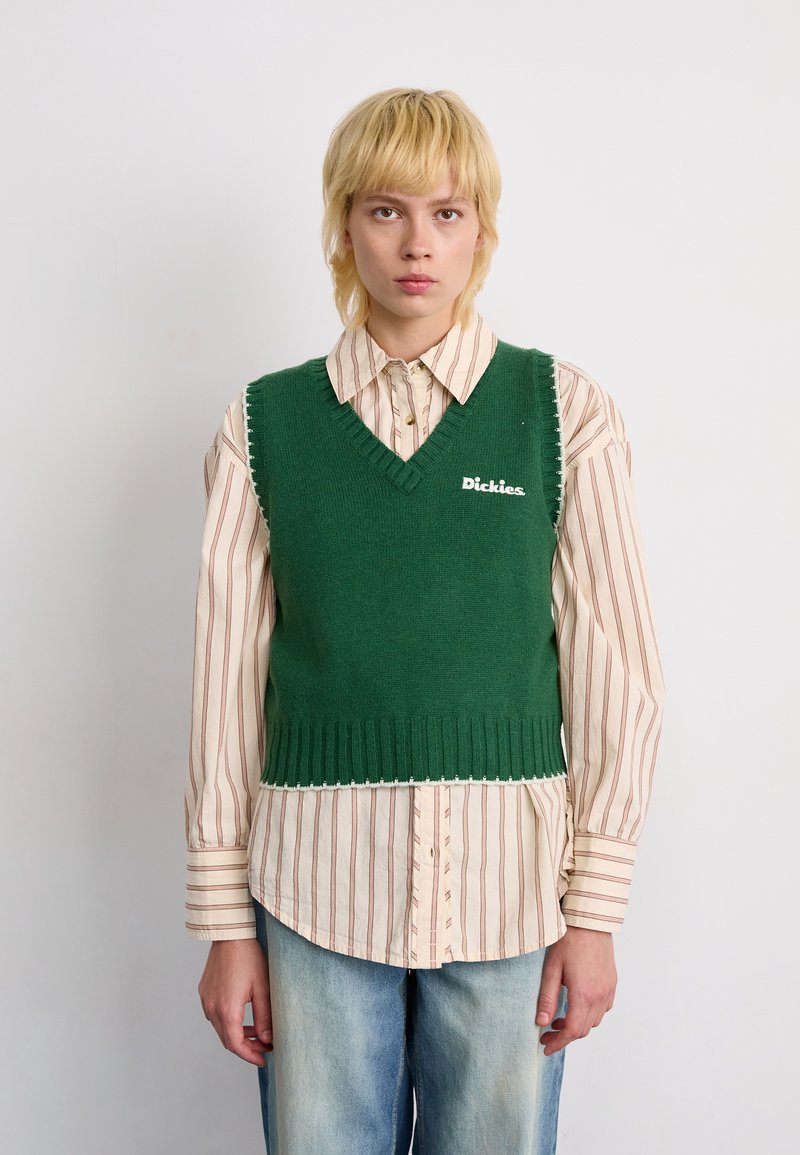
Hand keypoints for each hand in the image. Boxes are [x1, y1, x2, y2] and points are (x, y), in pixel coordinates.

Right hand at [197, 938, 272, 1065]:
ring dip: (237, 1035)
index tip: (264, 1059)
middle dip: (246, 1047)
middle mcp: (212, 1007)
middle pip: (227, 1040)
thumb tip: (268, 1039)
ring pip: (221, 1029)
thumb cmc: (248, 957)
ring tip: (257, 1032)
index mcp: (227, 1009)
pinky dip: (229, 1022)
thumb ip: (265, 1016)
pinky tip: (242, 1016)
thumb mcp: (263, 987)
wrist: (230, 934)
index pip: (236, 1044)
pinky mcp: (204, 992)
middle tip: (264, 1048)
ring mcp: (205, 1000)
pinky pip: (215, 1015)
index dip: (250, 1056)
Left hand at [535, 925, 616, 1054]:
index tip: (545, 1046)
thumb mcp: (552, 968)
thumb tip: (541, 1022)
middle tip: (547, 1033)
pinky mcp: (612, 983)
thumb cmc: (569, 940)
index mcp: (584, 994)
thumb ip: (547, 997)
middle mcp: (600, 996)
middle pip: (583, 1029)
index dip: (558, 1042)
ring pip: (594, 1021)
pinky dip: (589, 1014)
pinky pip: (603, 1009)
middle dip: (564, 1036)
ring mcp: (609, 990)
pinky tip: (577, 1005)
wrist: (590, 921)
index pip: (571, 1030)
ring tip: (558, 1018)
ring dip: (577, 1025)